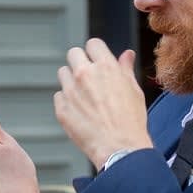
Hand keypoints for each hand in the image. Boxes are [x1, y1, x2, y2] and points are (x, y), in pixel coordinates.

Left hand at [53, 39, 150, 169]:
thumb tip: (126, 54)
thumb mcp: (134, 90)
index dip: (96, 52)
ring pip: (63, 73)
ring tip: (84, 96)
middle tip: (88, 76)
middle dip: (80, 62)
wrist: (121, 148)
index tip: (97, 61)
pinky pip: (59, 96)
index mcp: (105, 66)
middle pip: (73, 53)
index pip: (93, 44)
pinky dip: (67, 101)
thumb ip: (126, 68)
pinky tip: (80, 112)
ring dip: (71, 80)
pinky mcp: (61, 108)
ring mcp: (70, 91)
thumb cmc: (131, 121)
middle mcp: (85, 75)